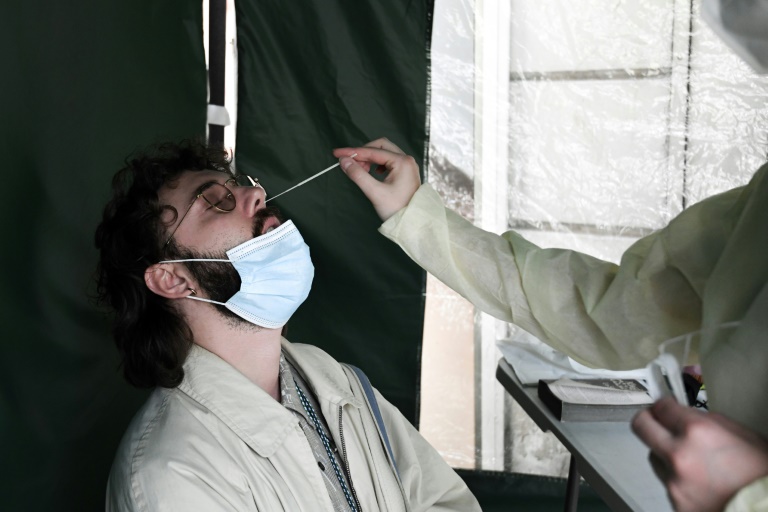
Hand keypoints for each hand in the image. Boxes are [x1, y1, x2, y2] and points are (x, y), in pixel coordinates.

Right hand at [333, 137, 420, 220]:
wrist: (413, 223)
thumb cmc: (397, 209)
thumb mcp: (375, 192)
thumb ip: (358, 174)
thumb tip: (344, 161)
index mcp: (402, 162)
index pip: (372, 151)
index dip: (353, 152)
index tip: (338, 153)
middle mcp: (406, 160)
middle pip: (380, 146)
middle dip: (363, 153)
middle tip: (350, 163)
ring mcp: (407, 165)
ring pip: (384, 153)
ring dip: (370, 158)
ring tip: (361, 170)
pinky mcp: (405, 172)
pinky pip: (388, 161)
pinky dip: (377, 164)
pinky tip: (372, 173)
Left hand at [632, 397, 767, 511]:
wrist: (764, 510)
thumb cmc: (761, 475)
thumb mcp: (743, 435)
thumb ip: (708, 421)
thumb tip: (684, 413)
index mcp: (697, 432)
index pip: (661, 407)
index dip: (663, 405)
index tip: (665, 407)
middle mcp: (679, 455)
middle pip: (641, 426)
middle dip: (648, 420)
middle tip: (657, 422)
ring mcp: (674, 481)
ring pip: (655, 457)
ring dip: (667, 454)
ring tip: (693, 463)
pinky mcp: (675, 503)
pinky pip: (668, 482)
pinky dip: (679, 479)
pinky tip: (700, 483)